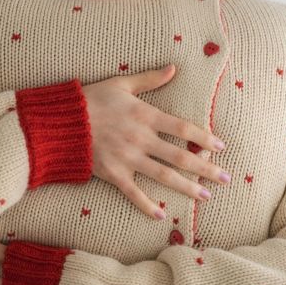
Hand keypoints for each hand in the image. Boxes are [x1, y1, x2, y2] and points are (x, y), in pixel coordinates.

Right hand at [82, 65, 230, 219]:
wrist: (60, 123)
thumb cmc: (90, 100)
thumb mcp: (120, 84)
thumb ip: (149, 79)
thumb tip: (173, 68)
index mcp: (145, 115)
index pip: (183, 128)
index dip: (204, 138)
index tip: (221, 147)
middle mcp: (141, 139)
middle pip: (180, 156)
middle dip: (206, 168)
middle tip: (226, 179)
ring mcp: (127, 158)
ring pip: (164, 176)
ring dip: (188, 187)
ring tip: (206, 196)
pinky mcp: (113, 174)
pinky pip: (134, 193)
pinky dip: (148, 205)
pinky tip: (163, 215)